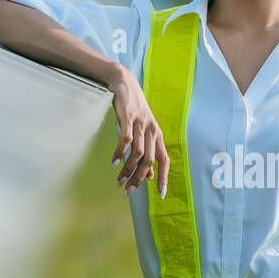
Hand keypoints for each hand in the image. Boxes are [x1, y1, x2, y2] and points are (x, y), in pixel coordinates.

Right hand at [107, 66, 169, 197]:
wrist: (124, 83)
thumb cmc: (134, 108)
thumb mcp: (144, 130)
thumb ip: (148, 150)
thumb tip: (149, 175)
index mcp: (157, 135)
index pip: (165, 160)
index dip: (164, 177)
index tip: (161, 194)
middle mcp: (152, 131)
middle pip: (149, 161)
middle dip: (138, 179)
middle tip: (128, 190)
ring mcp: (140, 124)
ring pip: (137, 153)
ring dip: (128, 169)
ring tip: (118, 180)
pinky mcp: (128, 118)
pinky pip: (125, 141)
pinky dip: (119, 153)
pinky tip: (113, 162)